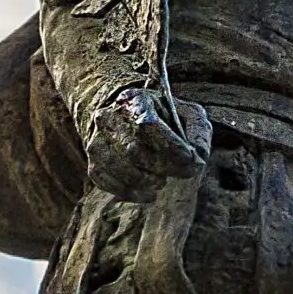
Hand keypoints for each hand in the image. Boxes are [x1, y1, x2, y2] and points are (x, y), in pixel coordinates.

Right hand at [86, 84, 208, 201]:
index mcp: (135, 100)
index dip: (172, 149)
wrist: (123, 115)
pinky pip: (108, 183)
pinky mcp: (93, 162)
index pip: (149, 127)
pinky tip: (149, 192)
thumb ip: (198, 132)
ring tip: (163, 181)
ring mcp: (98, 141)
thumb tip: (199, 157)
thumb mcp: (187, 113)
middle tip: (181, 172)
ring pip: (121, 170)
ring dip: (147, 181)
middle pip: (134, 151)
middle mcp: (110, 118)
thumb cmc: (162, 116)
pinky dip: (132, 193)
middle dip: (163, 167)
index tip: (191, 161)